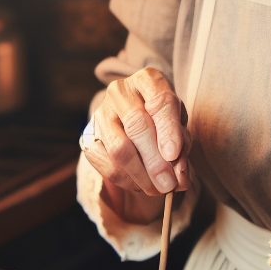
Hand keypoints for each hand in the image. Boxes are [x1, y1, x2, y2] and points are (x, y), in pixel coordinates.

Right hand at [81, 68, 190, 198]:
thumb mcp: (179, 123)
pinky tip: (141, 184)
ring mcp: (101, 113)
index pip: (160, 102)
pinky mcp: (88, 135)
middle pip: (137, 127)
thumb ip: (182, 146)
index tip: (173, 154)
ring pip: (119, 149)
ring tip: (158, 189)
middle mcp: (121, 92)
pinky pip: (106, 164)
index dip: (167, 130)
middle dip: (155, 161)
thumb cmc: (162, 118)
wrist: (131, 114)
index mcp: (148, 80)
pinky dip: (127, 180)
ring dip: (141, 175)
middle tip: (168, 184)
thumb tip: (180, 178)